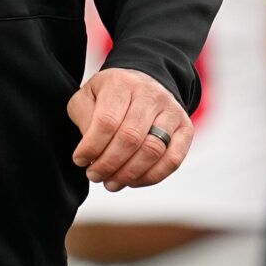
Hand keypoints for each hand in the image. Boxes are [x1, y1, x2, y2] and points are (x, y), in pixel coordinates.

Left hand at [67, 66, 192, 190]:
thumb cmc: (110, 95)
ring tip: (111, 183)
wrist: (144, 82)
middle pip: (130, 138)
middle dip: (109, 164)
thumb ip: (84, 118)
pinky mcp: (185, 128)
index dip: (92, 147)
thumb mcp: (88, 96)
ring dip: (128, 174)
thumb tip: (90, 150)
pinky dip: (151, 177)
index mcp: (121, 83)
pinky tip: (133, 181)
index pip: (107, 121)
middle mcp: (150, 94)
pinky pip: (173, 160)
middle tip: (95, 176)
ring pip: (152, 151)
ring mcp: (171, 111)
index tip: (80, 161)